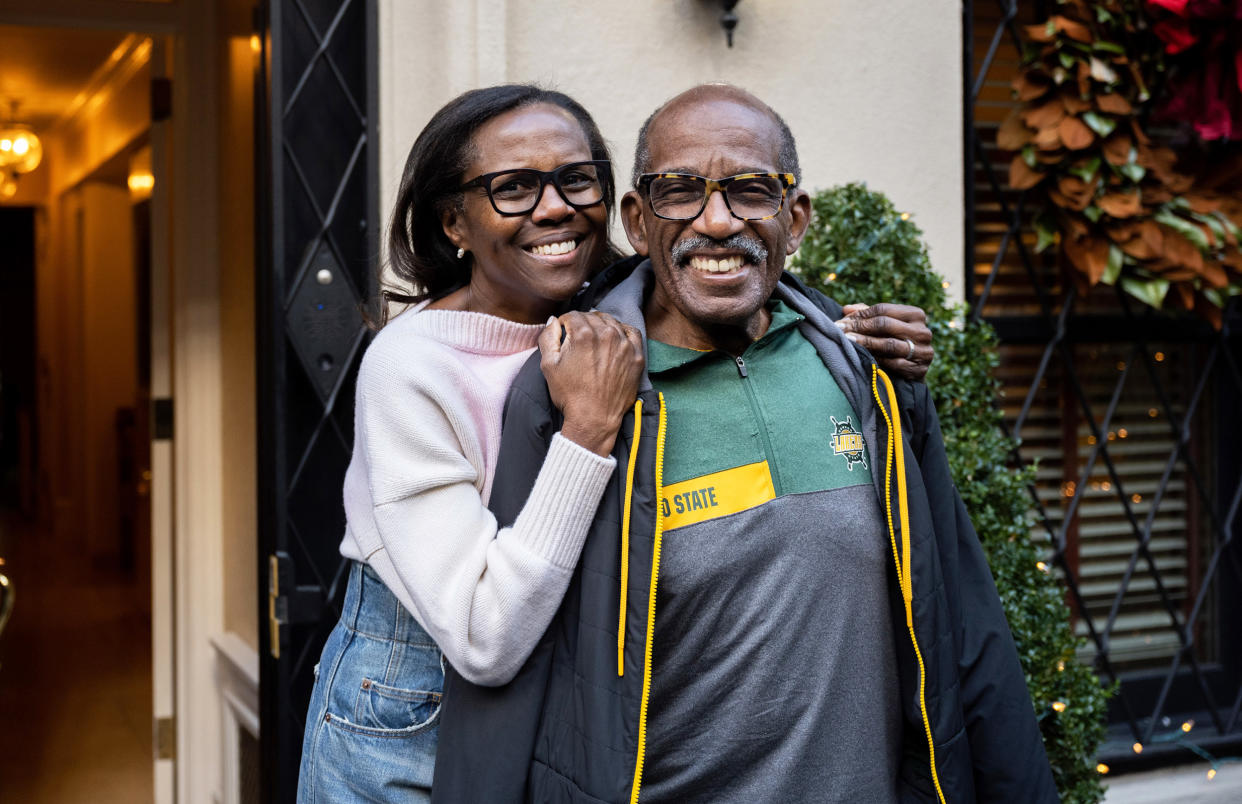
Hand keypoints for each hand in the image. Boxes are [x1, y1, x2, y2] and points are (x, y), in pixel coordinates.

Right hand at [540, 311, 644, 455]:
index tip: (564, 332)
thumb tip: (553, 321)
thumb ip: (548, 337)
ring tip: (595, 340)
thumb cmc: (570, 394)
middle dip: (582, 324)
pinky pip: (631, 332)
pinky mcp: (636, 356)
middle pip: (592, 317)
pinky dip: (622, 331)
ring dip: (601, 326)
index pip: (573, 315)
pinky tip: (615, 338)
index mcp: (583, 334)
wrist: (594, 418)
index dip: (565, 323)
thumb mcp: (548, 365)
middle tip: (578, 338)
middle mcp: (606, 334)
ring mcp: (624, 344)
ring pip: (611, 322)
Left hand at [836, 303, 933, 382]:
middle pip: (885, 324)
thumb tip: (846, 308)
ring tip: (848, 342)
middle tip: (841, 331)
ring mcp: (924, 351)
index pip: (883, 309)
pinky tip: (862, 358)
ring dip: (865, 343)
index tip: (841, 322)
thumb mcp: (885, 326)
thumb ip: (867, 315)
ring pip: (889, 344)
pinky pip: (894, 363)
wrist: (914, 371)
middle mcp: (923, 331)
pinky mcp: (920, 369)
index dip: (860, 315)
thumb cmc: (895, 343)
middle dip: (859, 327)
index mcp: (916, 314)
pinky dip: (876, 360)